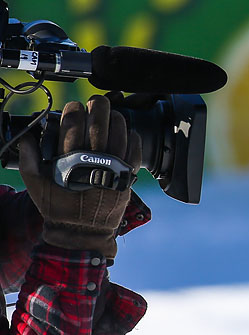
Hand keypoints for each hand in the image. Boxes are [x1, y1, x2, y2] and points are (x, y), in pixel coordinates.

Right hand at [18, 94, 140, 258]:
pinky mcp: (127, 177)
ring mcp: (113, 169)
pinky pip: (134, 151)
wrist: (83, 233)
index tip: (75, 107)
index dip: (74, 110)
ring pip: (119, 133)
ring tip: (113, 114)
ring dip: (117, 118)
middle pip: (99, 124)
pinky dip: (133, 137)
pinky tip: (128, 132)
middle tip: (97, 101)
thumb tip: (27, 136)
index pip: (72, 125)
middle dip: (98, 107)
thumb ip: (29, 158)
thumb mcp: (35, 184)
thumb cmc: (58, 209)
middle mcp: (92, 163)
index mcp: (69, 161)